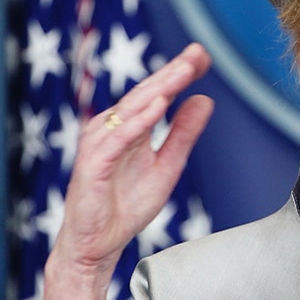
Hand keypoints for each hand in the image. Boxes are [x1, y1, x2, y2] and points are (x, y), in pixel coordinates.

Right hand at [49, 43, 213, 281]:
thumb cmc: (125, 206)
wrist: (97, 245)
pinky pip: (117, 138)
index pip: (156, 92)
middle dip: (173, 72)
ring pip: (131, 110)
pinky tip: (158, 105)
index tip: (203, 55)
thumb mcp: (167, 166)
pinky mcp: (93, 164)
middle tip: (197, 53)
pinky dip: (138, 121)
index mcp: (129, 126)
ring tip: (184, 71)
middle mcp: (112, 128)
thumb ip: (183, 134)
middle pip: (146, 93)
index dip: (179, 73)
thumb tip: (206, 99)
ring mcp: (100, 143)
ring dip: (158, 88)